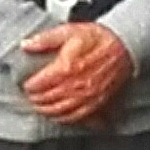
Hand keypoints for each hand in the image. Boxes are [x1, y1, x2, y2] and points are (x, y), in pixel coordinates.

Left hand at [19, 20, 133, 127]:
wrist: (124, 45)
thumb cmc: (98, 38)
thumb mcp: (69, 31)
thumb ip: (45, 39)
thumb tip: (26, 45)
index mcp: (67, 67)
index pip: (41, 83)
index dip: (30, 86)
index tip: (25, 85)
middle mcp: (77, 84)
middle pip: (49, 99)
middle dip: (36, 100)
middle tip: (30, 97)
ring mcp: (88, 95)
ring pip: (62, 110)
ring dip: (48, 111)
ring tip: (40, 107)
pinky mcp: (98, 101)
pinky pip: (79, 116)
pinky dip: (65, 118)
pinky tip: (59, 115)